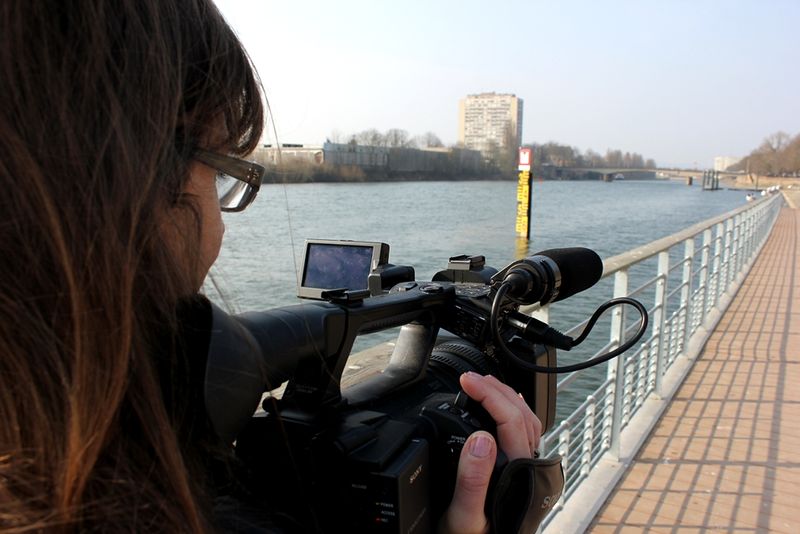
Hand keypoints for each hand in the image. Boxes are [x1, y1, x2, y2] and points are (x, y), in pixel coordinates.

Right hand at [439, 372, 541, 533]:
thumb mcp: (464, 517)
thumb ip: (472, 480)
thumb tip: (480, 438)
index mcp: (517, 475)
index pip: (509, 420)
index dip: (488, 394)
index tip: (466, 381)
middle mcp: (529, 469)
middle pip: (522, 414)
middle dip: (496, 389)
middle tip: (470, 378)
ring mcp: (528, 470)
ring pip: (529, 422)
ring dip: (507, 397)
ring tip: (484, 384)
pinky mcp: (523, 473)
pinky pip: (527, 434)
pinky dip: (515, 412)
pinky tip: (505, 407)